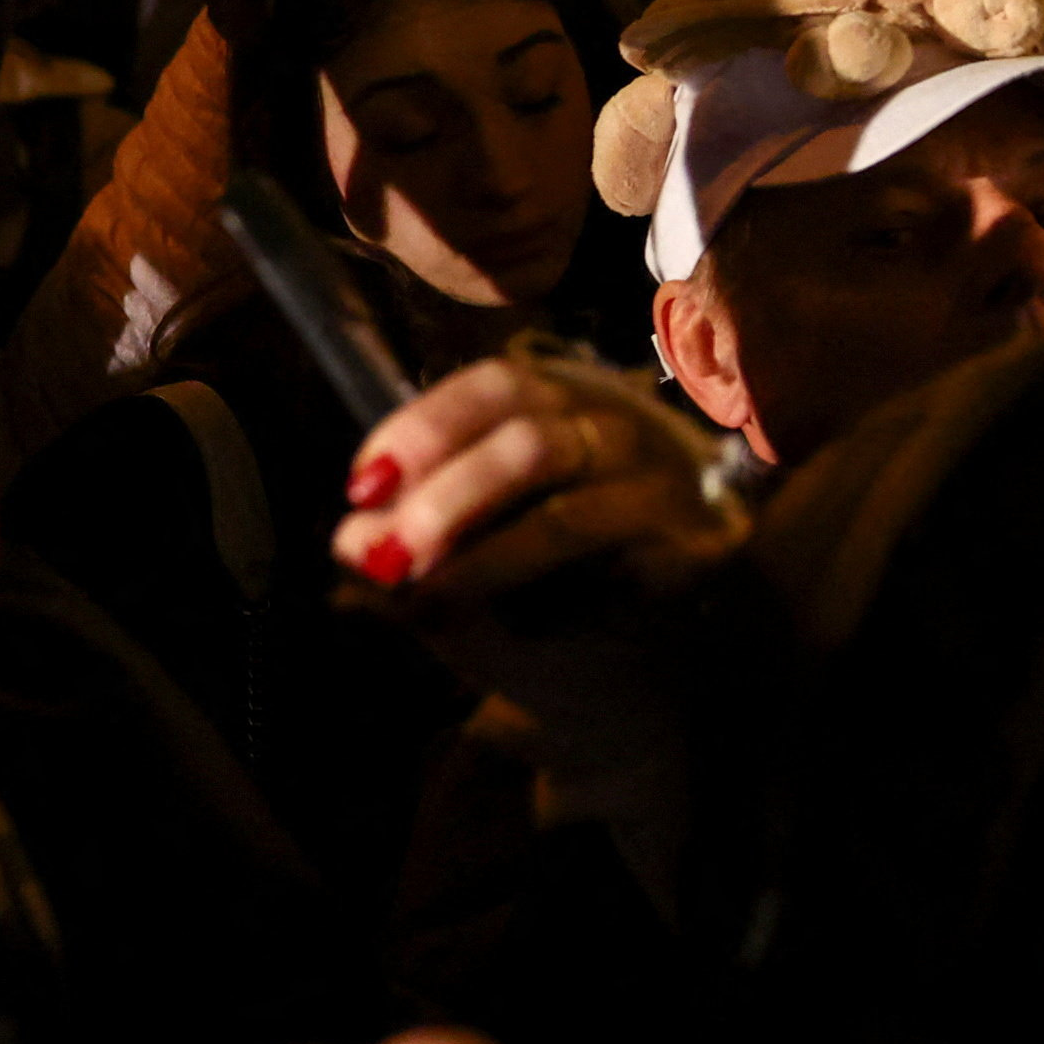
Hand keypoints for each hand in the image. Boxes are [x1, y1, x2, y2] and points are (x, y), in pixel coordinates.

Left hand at [336, 356, 749, 604]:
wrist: (656, 656)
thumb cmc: (557, 584)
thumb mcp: (474, 545)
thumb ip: (415, 534)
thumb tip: (352, 539)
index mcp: (567, 402)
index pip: (496, 387)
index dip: (423, 430)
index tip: (363, 487)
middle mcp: (622, 427)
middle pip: (528, 436)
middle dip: (443, 495)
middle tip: (380, 554)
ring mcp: (664, 483)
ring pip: (564, 507)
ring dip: (480, 554)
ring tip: (425, 597)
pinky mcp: (691, 547)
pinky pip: (606, 567)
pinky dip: (547, 600)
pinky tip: (513, 624)